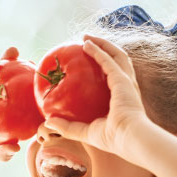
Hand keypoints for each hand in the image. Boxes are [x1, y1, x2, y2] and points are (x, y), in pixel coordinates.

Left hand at [43, 35, 151, 156]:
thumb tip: (48, 122)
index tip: (89, 60)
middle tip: (86, 42)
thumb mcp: (85, 132)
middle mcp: (128, 87)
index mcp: (123, 98)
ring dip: (102, 43)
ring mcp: (127, 82)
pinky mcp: (122, 80)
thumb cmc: (112, 139)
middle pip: (119, 60)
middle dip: (105, 48)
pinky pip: (108, 60)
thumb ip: (67, 126)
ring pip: (117, 55)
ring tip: (86, 38)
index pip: (116, 77)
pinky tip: (86, 44)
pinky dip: (98, 50)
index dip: (106, 66)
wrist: (129, 139)